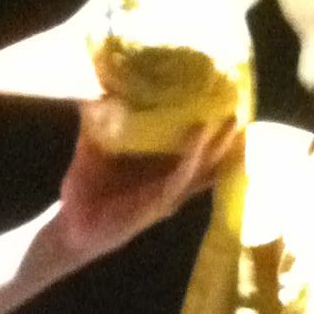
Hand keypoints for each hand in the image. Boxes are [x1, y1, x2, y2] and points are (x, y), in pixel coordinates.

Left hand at [56, 117, 236, 259]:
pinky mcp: (155, 206)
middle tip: (244, 109)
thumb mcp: (93, 149)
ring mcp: (166, 197)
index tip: (230, 104)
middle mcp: (171, 185)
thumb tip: (96, 86)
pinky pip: (178, 180)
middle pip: (209, 162)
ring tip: (232, 122)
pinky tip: (199, 137)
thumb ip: (98, 121)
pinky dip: (190, 159)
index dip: (216, 131)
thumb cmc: (85, 190)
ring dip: (217, 148)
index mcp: (162, 172)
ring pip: (201, 171)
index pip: (197, 151)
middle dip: (227, 138)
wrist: (70, 227)